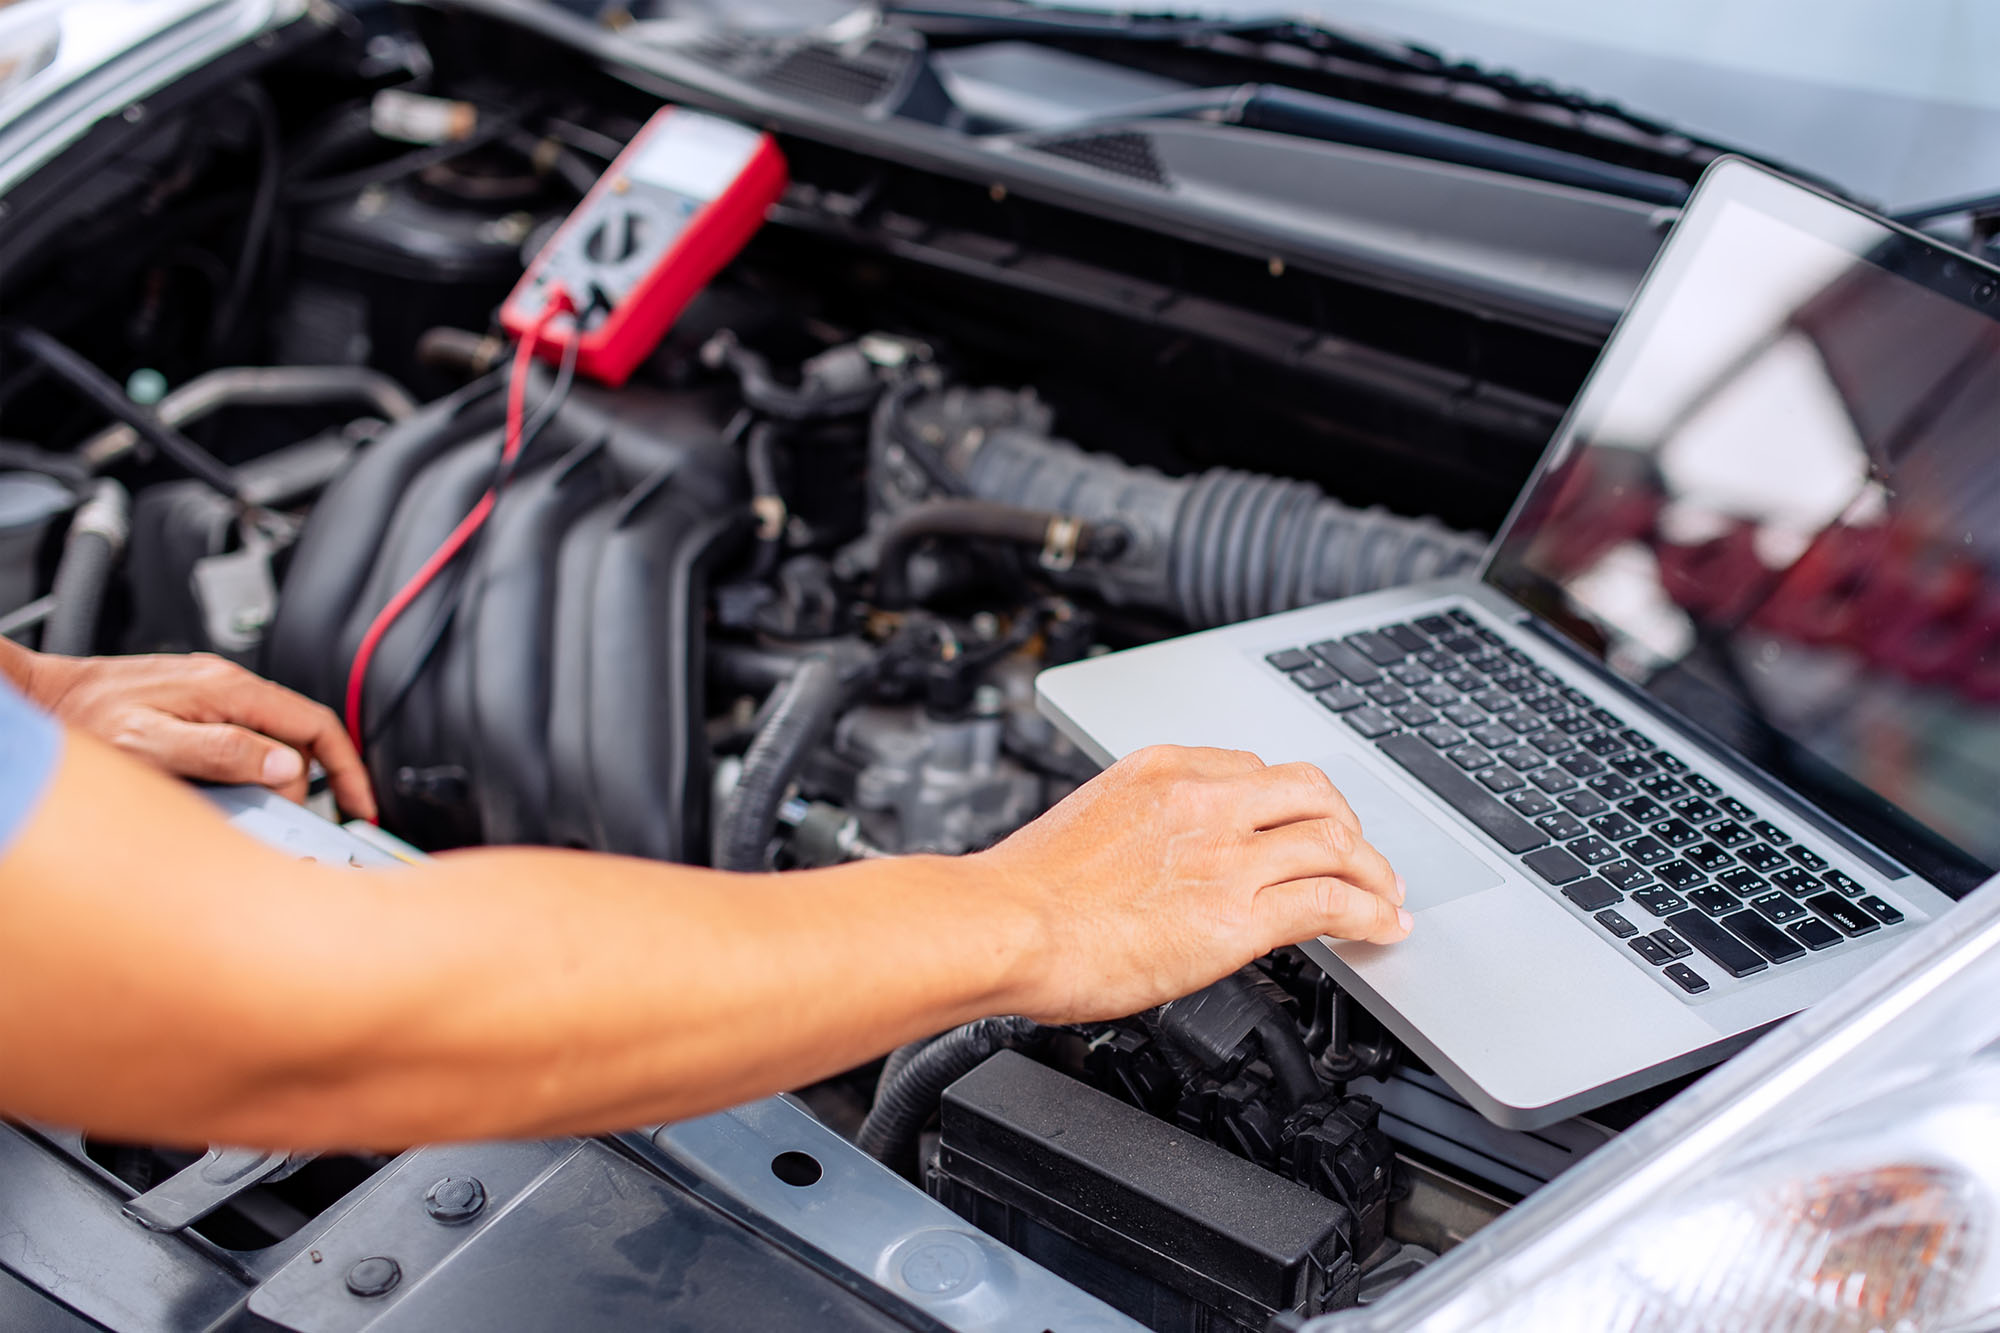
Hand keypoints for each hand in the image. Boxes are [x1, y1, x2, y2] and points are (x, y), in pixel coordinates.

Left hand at [24, 651, 375, 819]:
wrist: (41, 699)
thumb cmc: (83, 720)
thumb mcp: (154, 744)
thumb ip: (224, 753)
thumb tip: (286, 767)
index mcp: (228, 691)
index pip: (316, 725)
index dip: (348, 768)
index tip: (360, 805)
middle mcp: (226, 686)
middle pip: (300, 736)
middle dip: (309, 783)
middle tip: (294, 821)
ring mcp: (212, 694)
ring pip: (274, 739)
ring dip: (278, 780)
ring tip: (261, 812)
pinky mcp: (197, 707)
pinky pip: (246, 739)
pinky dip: (254, 770)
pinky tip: (234, 791)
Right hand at [975, 745, 1408, 1024]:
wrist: (1004, 926)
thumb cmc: (1023, 894)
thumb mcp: (1089, 826)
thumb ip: (1138, 832)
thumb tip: (1156, 866)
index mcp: (1163, 771)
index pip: (1252, 770)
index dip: (1289, 806)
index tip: (1298, 830)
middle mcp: (1202, 800)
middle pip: (1311, 791)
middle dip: (1347, 825)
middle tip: (1360, 858)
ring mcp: (1225, 855)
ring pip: (1335, 841)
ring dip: (1371, 872)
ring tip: (1384, 898)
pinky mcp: (1238, 915)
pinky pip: (1330, 902)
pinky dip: (1369, 914)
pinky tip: (1380, 929)